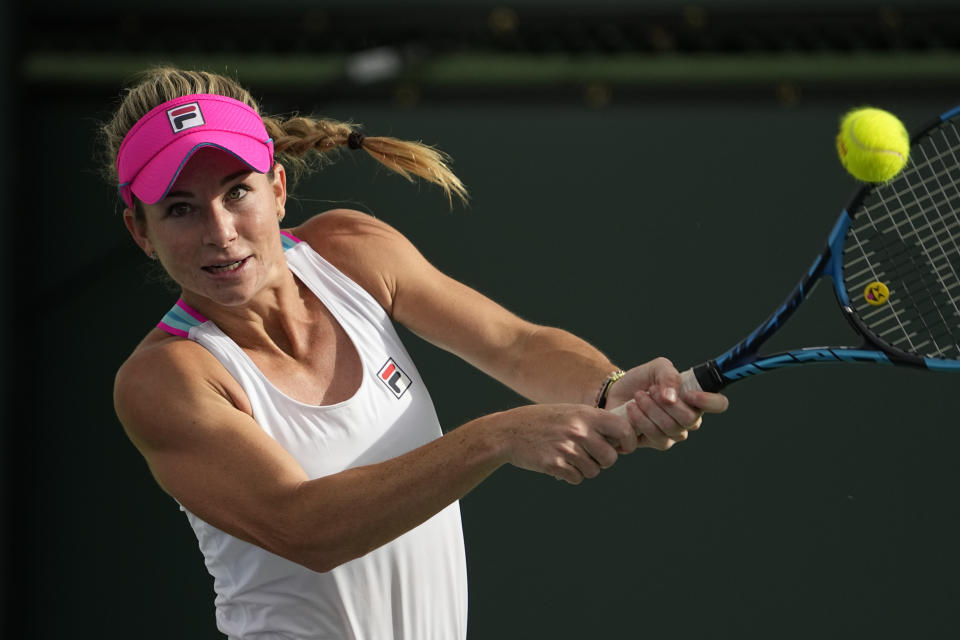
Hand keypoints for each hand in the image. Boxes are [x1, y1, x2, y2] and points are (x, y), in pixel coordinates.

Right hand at [496, 404, 638, 484]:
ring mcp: (566, 448)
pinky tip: (560, 463)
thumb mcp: (571, 412)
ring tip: (570, 457)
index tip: (624, 448)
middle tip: (590, 455)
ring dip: (585, 469)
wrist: (509, 431)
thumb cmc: (544, 421)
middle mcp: (579, 430)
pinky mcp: (554, 464)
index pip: (623, 429)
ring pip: (593, 471)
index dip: (628, 441)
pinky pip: (576, 479)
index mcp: (586, 414)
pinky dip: (570, 475)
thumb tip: (622, 440)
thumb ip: (595, 423)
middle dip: (603, 461)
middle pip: (610, 458)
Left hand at [605, 358, 728, 449]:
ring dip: (650, 409)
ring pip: (671, 429)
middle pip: (690, 419)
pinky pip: (655, 438)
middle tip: (650, 390)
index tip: (688, 393)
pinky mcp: (656, 442)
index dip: (708, 401)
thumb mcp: (657, 368)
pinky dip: (640, 420)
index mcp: (695, 399)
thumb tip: (672, 398)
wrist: (617, 391)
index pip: (718, 404)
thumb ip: (669, 376)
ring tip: (638, 397)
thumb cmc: (642, 379)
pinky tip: (631, 409)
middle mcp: (688, 420)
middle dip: (666, 403)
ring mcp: (674, 434)